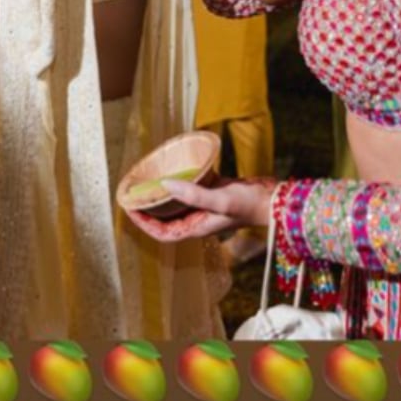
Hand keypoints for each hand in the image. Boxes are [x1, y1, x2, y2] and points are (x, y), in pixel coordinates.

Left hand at [125, 176, 275, 242]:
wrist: (272, 199)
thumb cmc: (248, 204)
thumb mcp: (220, 200)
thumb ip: (193, 194)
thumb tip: (165, 184)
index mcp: (196, 227)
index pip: (163, 232)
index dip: (144, 224)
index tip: (129, 208)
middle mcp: (196, 219)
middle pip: (165, 218)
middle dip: (147, 209)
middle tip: (132, 192)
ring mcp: (203, 207)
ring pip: (175, 203)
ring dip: (160, 194)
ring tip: (145, 179)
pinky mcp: (210, 194)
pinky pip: (187, 189)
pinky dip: (177, 181)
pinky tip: (170, 167)